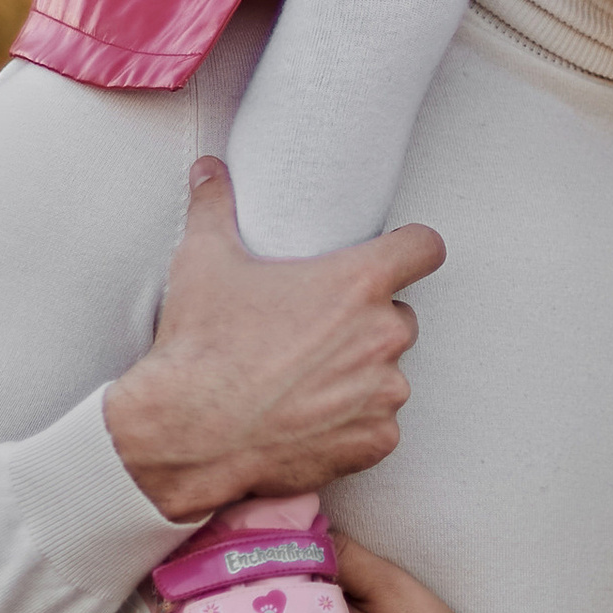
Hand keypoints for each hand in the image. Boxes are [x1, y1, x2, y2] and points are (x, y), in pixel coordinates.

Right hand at [104, 161, 443, 521]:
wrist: (188, 433)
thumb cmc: (203, 349)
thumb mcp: (204, 260)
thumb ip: (215, 206)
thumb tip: (209, 172)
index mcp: (358, 283)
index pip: (424, 248)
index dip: (412, 250)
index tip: (399, 257)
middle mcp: (382, 335)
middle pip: (398, 315)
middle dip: (366, 323)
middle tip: (315, 331)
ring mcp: (384, 392)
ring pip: (388, 373)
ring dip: (359, 375)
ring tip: (303, 379)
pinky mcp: (375, 440)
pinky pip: (378, 424)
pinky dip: (352, 423)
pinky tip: (307, 419)